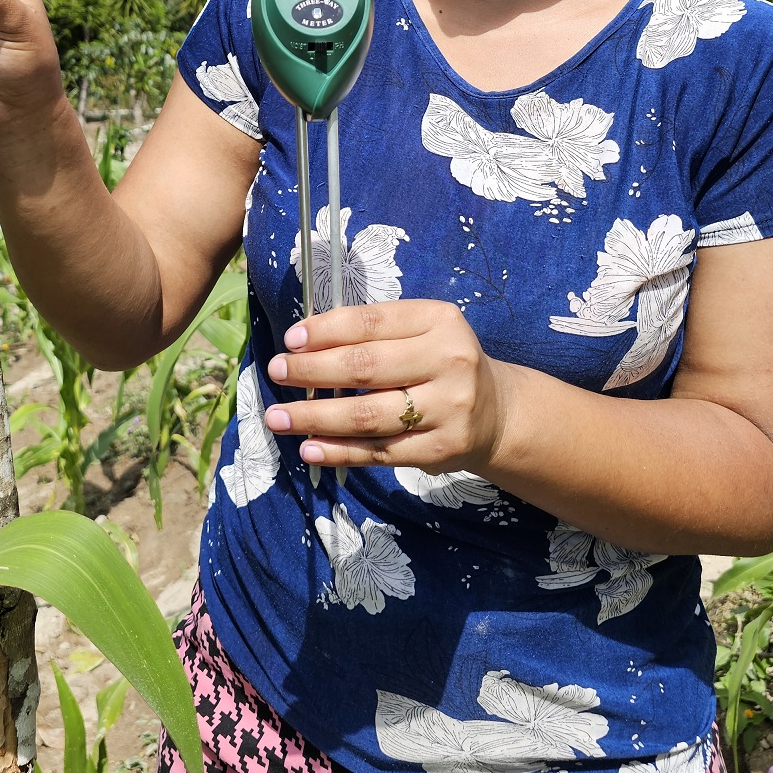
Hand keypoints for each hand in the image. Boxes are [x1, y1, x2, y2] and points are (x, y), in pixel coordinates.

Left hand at [263, 300, 506, 473]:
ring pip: (367, 415)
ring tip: (278, 417)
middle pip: (365, 368)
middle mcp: (448, 361)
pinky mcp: (440, 450)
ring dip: (315, 418)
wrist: (496, 412)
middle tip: (277, 372)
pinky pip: (379, 452)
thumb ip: (374, 334)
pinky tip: (309, 448)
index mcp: (439, 321)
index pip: (372, 322)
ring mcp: (447, 409)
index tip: (291, 340)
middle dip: (312, 371)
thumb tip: (304, 347)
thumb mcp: (421, 333)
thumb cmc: (440, 363)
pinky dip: (339, 451)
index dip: (326, 331)